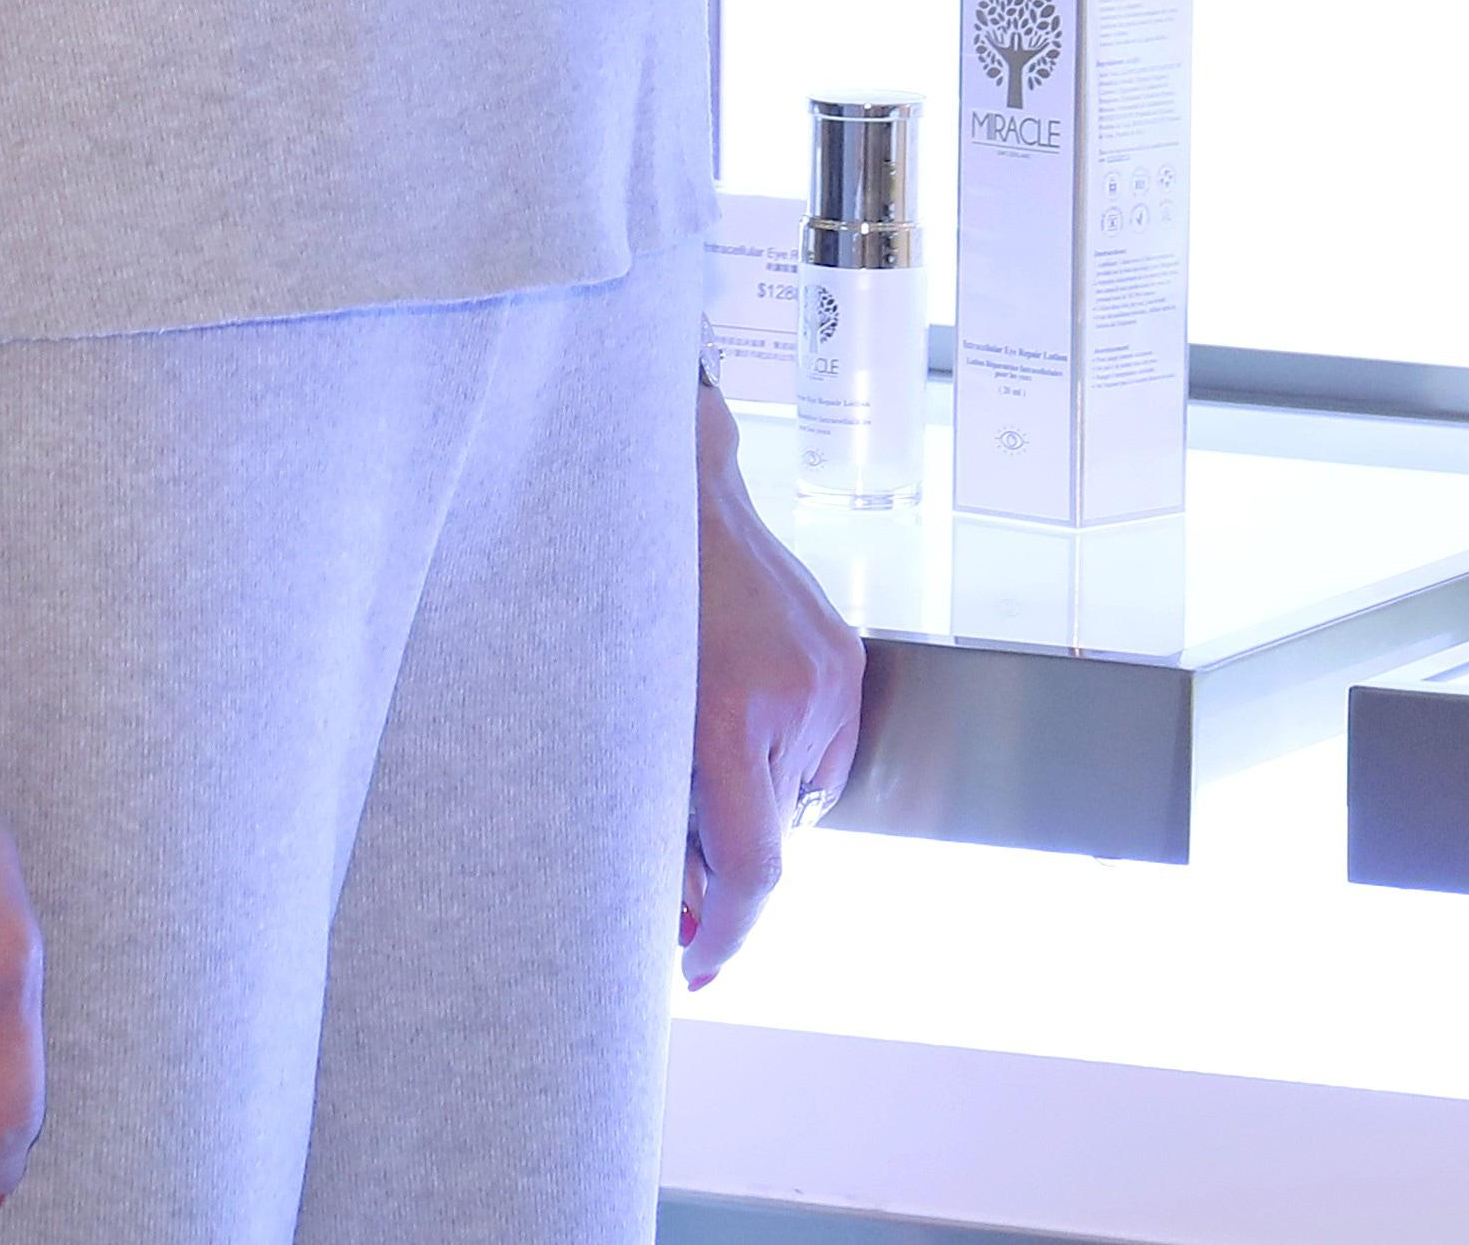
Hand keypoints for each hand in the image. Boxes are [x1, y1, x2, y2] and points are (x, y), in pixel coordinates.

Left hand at [682, 376, 866, 988]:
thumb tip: (683, 914)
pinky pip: (820, 752)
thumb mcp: (622, 720)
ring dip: (753, 800)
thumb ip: (655, 820)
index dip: (726, 935)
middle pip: (771, 836)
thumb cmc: (625, 607)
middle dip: (725, 851)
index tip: (697, 971)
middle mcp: (795, 699)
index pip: (755, 867)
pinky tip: (741, 715)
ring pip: (797, 799)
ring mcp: (830, 676)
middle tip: (674, 821)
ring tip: (706, 738)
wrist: (669, 497)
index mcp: (728, 715)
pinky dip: (780, 760)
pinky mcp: (846, 660)